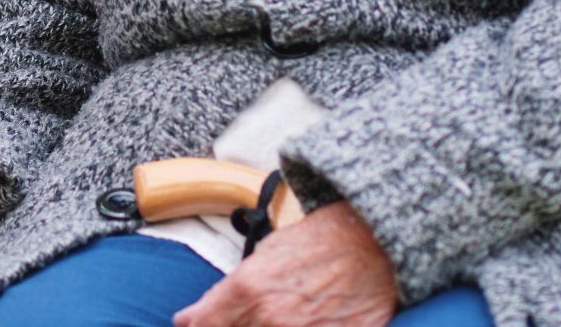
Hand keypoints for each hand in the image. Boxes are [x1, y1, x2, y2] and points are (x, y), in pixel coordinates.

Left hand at [173, 203, 397, 326]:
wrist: (374, 242)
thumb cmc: (318, 242)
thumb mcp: (262, 257)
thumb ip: (222, 296)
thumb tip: (187, 321)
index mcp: (247, 289)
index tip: (196, 326)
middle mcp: (270, 317)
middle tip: (239, 321)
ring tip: (274, 318)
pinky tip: (299, 324)